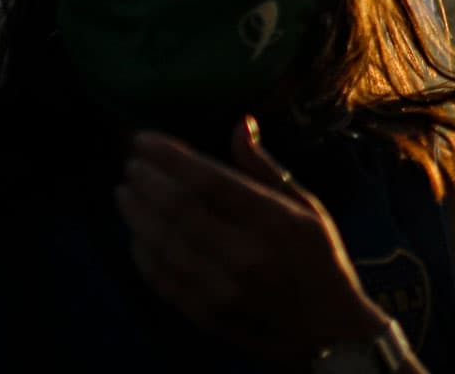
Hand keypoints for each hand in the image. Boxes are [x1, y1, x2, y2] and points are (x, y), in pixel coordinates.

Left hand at [116, 118, 402, 361]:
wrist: (329, 332)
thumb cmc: (319, 259)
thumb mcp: (306, 207)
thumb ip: (265, 168)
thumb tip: (240, 123)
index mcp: (273, 221)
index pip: (207, 179)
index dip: (169, 157)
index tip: (143, 140)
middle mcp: (245, 254)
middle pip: (177, 209)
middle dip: (147, 181)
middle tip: (131, 165)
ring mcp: (222, 289)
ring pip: (163, 243)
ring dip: (137, 214)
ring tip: (125, 193)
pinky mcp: (207, 314)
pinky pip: (162, 279)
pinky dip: (143, 254)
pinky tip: (136, 235)